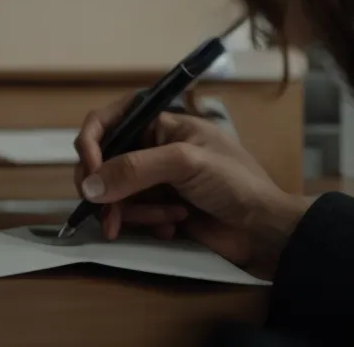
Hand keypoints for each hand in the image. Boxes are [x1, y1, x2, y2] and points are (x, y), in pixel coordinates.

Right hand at [74, 94, 309, 278]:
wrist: (265, 231)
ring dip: (135, 210)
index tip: (90, 170)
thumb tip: (88, 186)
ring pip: (114, 193)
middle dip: (107, 189)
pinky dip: (146, 223)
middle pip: (104, 162)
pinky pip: (130, 215)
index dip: (91, 142)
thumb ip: (135, 169)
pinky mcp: (157, 210)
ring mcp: (154, 181)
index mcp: (160, 125)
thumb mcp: (186, 163)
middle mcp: (152, 149)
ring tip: (170, 219)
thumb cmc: (235, 183)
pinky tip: (173, 228)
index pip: (109, 121)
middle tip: (109, 215)